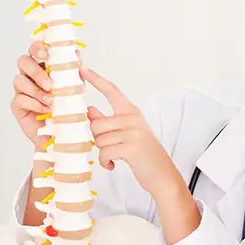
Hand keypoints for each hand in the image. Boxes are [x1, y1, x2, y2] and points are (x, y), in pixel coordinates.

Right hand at [11, 42, 79, 147]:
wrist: (63, 133)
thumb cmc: (67, 108)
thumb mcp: (75, 89)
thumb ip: (74, 71)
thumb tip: (76, 53)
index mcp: (42, 67)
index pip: (35, 51)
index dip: (37, 49)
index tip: (46, 55)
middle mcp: (29, 76)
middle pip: (23, 62)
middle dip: (36, 71)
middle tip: (49, 84)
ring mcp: (21, 90)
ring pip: (19, 80)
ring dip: (37, 91)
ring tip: (51, 101)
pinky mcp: (17, 105)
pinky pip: (20, 99)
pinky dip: (35, 104)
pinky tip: (46, 109)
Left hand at [83, 67, 184, 197]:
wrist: (162, 175)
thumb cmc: (144, 155)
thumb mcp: (127, 134)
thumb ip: (108, 121)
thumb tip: (90, 110)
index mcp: (132, 113)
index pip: (112, 91)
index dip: (95, 79)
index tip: (82, 68)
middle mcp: (133, 119)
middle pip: (97, 124)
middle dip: (98, 140)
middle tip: (110, 148)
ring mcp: (134, 133)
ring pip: (99, 139)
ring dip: (103, 152)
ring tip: (114, 157)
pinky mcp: (131, 148)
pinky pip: (104, 152)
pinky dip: (105, 161)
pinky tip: (112, 165)